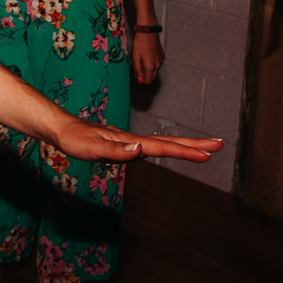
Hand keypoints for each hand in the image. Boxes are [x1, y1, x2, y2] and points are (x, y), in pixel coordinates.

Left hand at [47, 114, 220, 164]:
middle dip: (195, 145)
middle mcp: (134, 140)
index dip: (186, 151)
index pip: (163, 147)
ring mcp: (131, 142)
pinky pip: (153, 146)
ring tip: (205, 148)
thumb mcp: (92, 148)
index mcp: (131, 141)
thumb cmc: (75, 139)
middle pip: (170, 142)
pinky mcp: (125, 144)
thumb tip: (141, 149)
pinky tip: (173, 149)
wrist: (62, 129)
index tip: (208, 154)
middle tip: (220, 144)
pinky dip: (168, 147)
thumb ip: (116, 151)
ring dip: (186, 146)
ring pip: (164, 143)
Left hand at [130, 29, 162, 84]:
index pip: (148, 81)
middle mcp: (158, 64)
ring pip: (154, 70)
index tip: (136, 74)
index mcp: (151, 66)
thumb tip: (139, 79)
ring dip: (147, 69)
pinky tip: (146, 55)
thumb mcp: (135, 57)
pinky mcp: (162, 56)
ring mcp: (161, 60)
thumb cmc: (140, 43)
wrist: (147, 31)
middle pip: (152, 77)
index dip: (141, 80)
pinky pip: (156, 64)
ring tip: (142, 59)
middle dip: (144, 75)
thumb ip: (137, 70)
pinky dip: (151, 63)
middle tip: (138, 67)